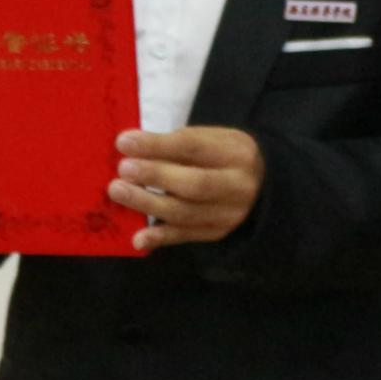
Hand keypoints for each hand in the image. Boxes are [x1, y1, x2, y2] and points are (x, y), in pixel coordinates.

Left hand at [108, 127, 263, 251]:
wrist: (261, 186)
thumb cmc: (223, 157)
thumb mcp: (210, 140)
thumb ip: (175, 145)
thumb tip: (129, 147)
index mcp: (236, 153)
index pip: (194, 147)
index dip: (157, 145)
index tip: (124, 142)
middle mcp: (238, 185)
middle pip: (195, 184)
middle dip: (155, 176)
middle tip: (123, 170)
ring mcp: (229, 213)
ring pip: (185, 212)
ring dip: (148, 203)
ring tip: (118, 191)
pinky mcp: (217, 232)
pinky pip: (185, 236)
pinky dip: (160, 238)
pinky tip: (138, 238)